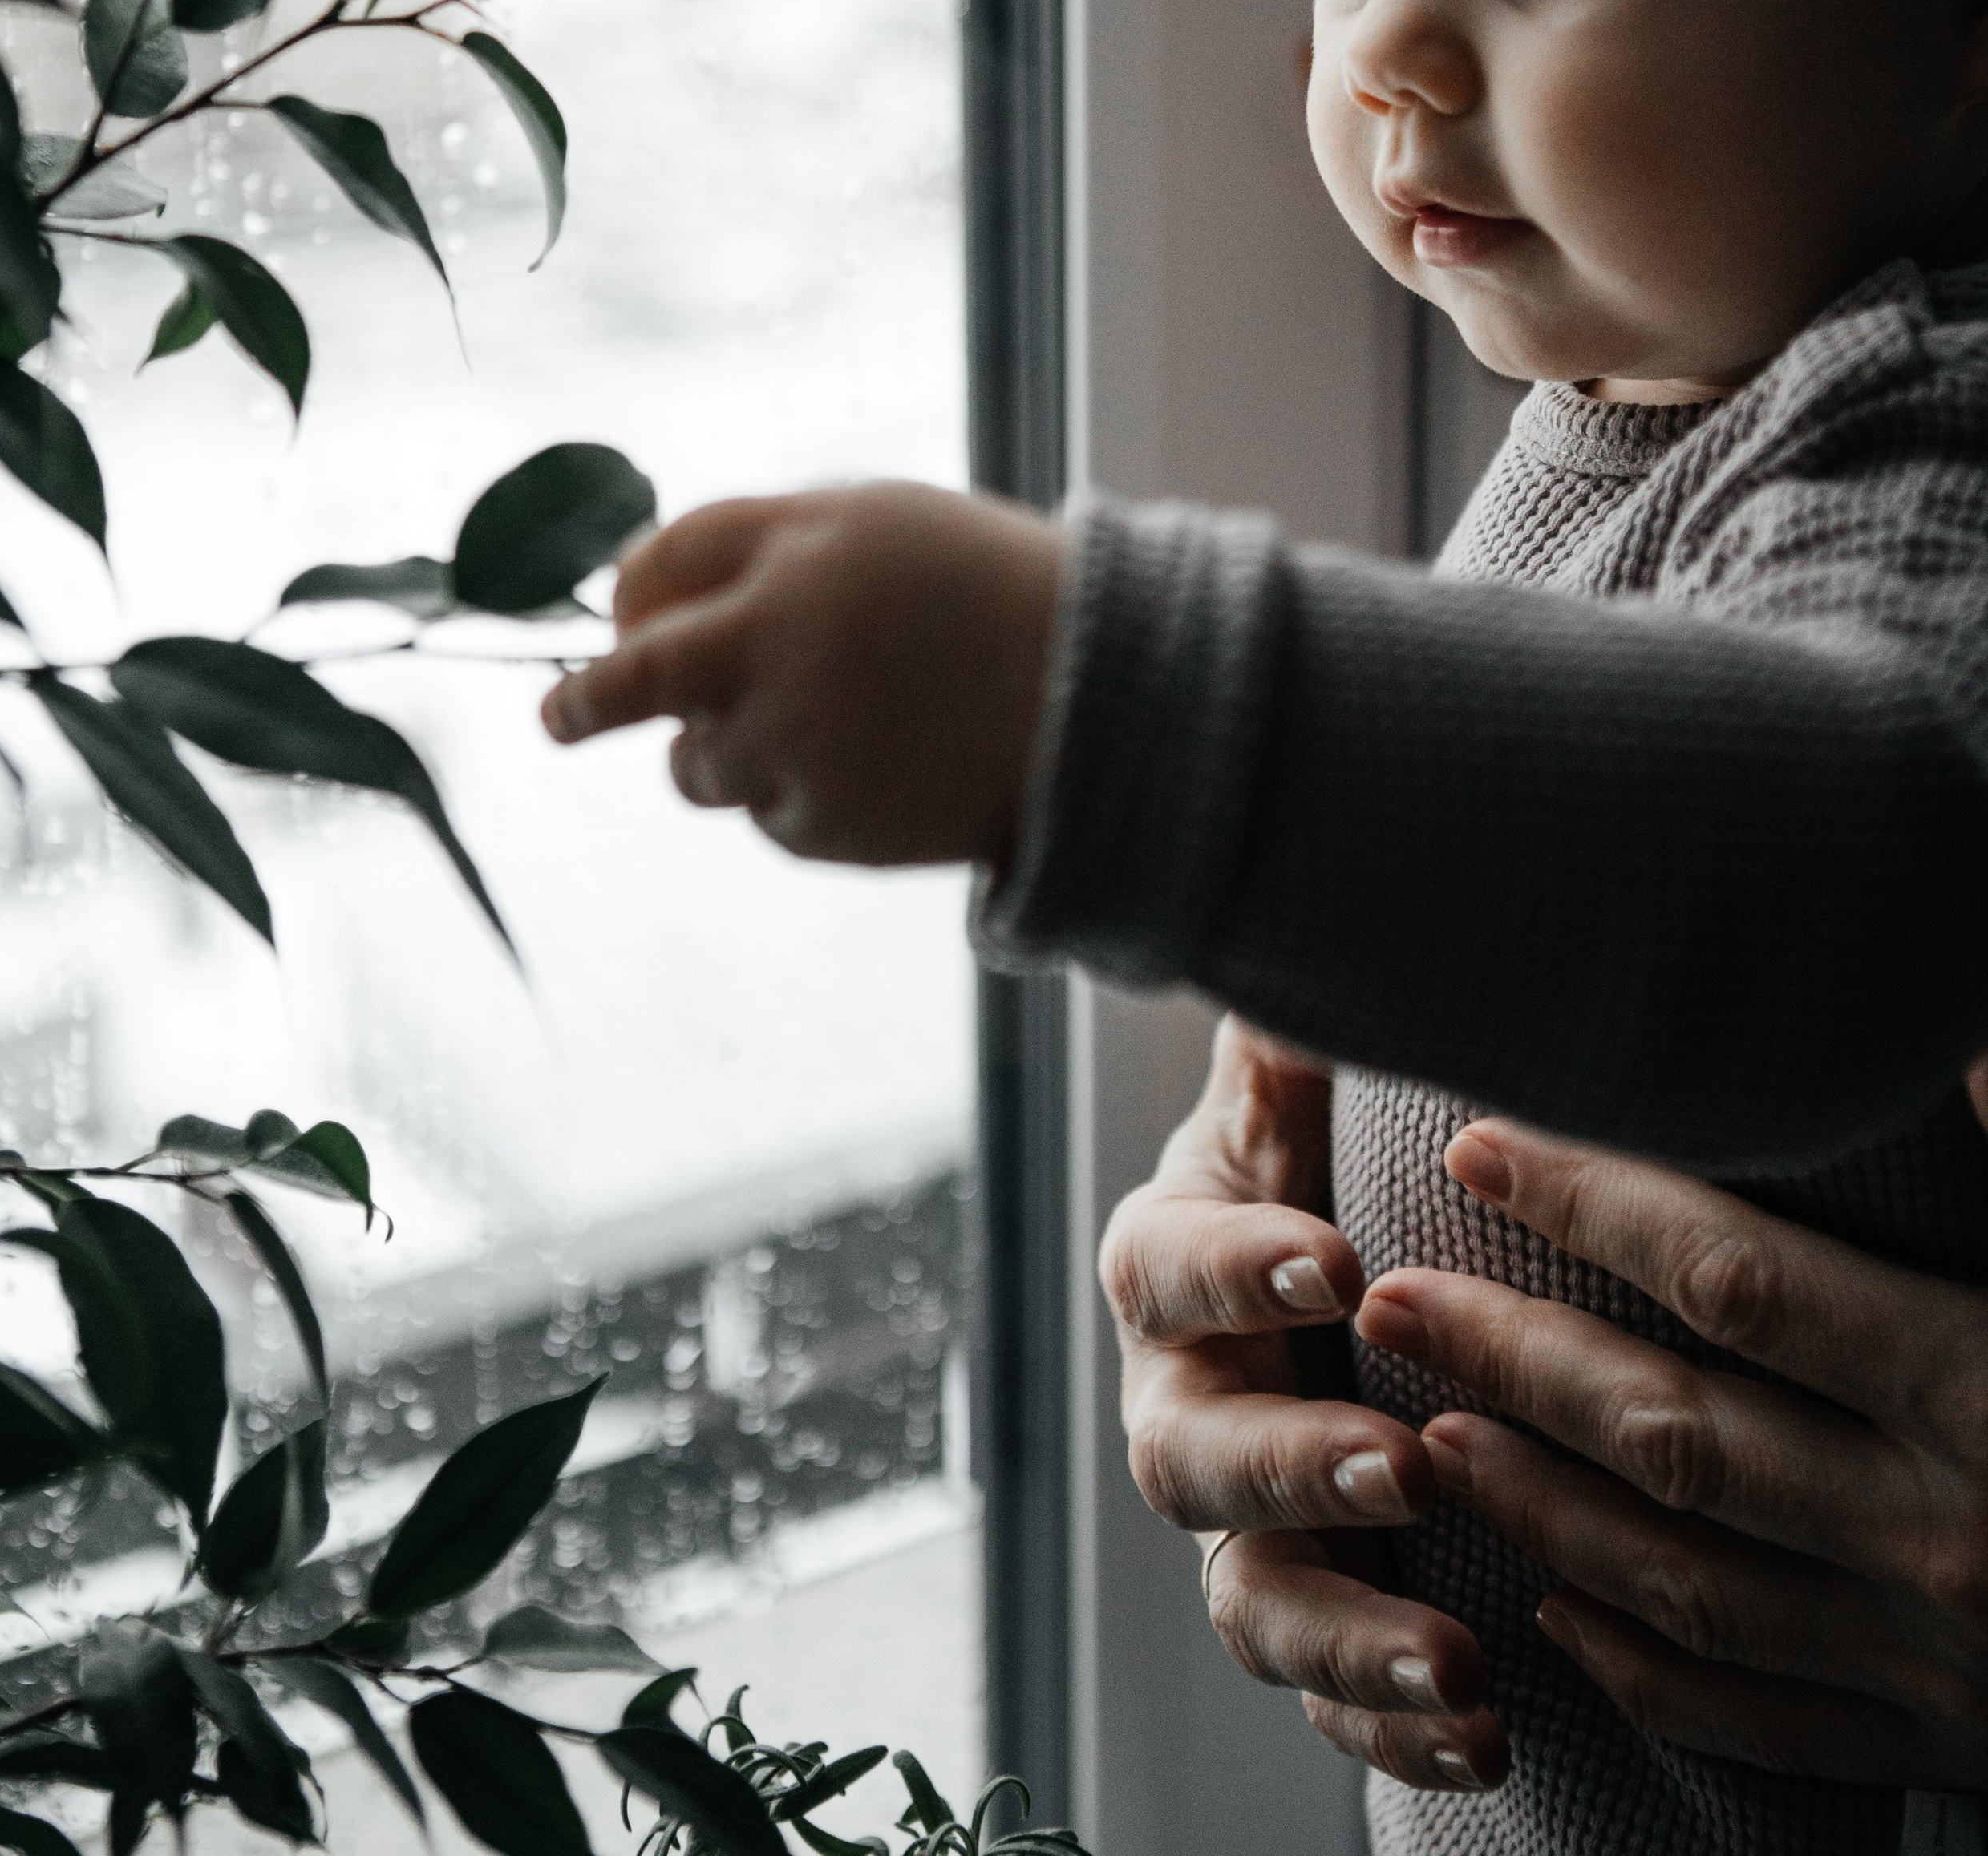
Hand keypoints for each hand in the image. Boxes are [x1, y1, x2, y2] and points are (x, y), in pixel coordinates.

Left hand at [538, 483, 1061, 872]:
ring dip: (722, 746)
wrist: (1098, 702)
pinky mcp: (823, 830)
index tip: (618, 619)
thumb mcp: (873, 522)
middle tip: (557, 717)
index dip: (631, 594)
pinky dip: (795, 791)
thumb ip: (752, 543)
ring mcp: (796, 751)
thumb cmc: (980, 590)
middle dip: (584, 701)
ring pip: (697, 765)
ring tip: (822, 721)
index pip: (657, 569)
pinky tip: (875, 763)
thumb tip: (630, 594)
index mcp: (791, 563)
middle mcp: (777, 656)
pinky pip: (766, 813)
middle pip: (636, 680)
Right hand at [1099, 1017, 1511, 1793]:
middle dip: (1293, 1469)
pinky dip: (1393, 1731)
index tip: (1333, 1259)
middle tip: (1403, 1470)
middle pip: (1189, 1458)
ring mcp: (1240, 1522)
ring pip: (1249, 1602)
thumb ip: (1287, 1010)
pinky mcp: (1310, 1609)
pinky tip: (1485, 1743)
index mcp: (1173, 1257)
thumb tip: (1284, 912)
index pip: (1170, 1262)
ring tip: (1462, 1659)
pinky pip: (1327, 1697)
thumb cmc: (1327, 1146)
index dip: (1238, 1264)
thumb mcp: (1306, 1070)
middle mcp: (1184, 1400)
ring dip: (1349, 1638)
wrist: (1343, 1270)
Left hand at [1350, 1112, 1987, 1787]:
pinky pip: (1760, 1717)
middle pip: (1676, 1433)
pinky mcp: (1945, 1739)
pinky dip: (1644, 1666)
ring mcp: (1936, 1653)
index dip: (1593, 1206)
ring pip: (1689, 1584)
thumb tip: (1927, 1045)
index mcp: (1977, 1383)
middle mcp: (1937, 1527)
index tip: (1477, 1148)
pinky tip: (1558, 1610)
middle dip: (1511, 1361)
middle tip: (1390, 1300)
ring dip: (1545, 1511)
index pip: (1738, 1283)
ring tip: (1432, 1439)